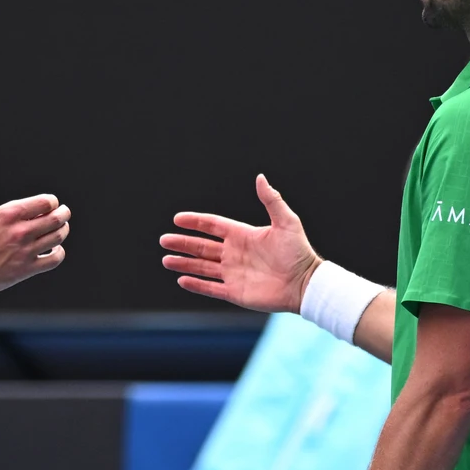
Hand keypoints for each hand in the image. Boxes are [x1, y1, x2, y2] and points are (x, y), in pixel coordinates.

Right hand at [0, 154, 70, 294]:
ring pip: (57, 237)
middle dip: (64, 214)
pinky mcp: (26, 269)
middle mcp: (20, 232)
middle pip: (56, 219)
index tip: (51, 203)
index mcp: (9, 213)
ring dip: (62, 231)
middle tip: (63, 213)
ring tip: (60, 229)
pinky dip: (59, 252)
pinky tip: (54, 249)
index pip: (45, 202)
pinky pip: (54, 260)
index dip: (52, 201)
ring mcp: (25, 251)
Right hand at [161, 174, 321, 312]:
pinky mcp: (235, 292)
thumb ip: (272, 200)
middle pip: (202, 246)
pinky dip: (196, 285)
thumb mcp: (286, 222)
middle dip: (183, 243)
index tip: (177, 219)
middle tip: (164, 240)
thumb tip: (261, 178)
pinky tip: (182, 280)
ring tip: (166, 259)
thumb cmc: (298, 252)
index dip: (195, 222)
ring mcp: (233, 273)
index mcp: (242, 235)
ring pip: (202, 267)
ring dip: (184, 263)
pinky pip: (211, 288)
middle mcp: (235, 253)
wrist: (305, 284)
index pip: (212, 226)